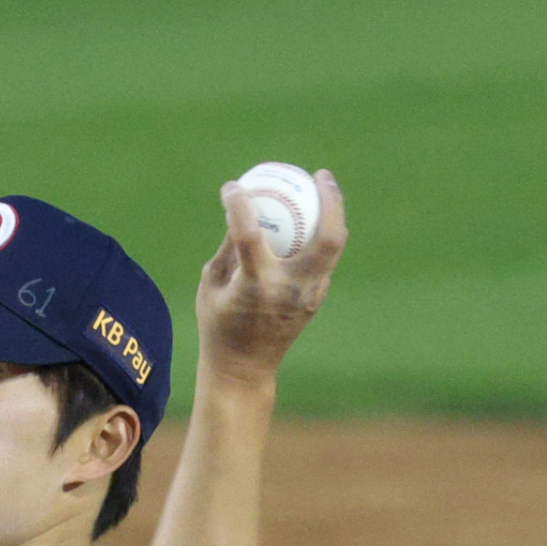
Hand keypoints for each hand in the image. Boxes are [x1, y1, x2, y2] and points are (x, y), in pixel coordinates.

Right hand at [196, 169, 347, 384]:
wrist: (243, 369)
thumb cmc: (218, 324)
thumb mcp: (211, 286)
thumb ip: (228, 248)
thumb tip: (242, 209)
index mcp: (254, 286)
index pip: (248, 233)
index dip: (239, 203)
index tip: (233, 187)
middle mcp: (288, 289)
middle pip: (326, 237)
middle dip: (330, 200)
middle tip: (319, 176)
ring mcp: (308, 296)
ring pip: (335, 246)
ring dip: (335, 213)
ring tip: (325, 189)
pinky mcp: (316, 300)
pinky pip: (324, 260)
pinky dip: (320, 237)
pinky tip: (314, 220)